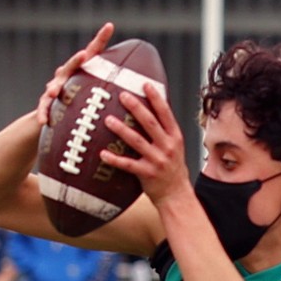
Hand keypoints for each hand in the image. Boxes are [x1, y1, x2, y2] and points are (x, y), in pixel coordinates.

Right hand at [37, 22, 115, 127]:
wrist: (52, 127)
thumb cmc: (80, 115)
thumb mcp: (96, 105)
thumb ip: (112, 98)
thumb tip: (142, 97)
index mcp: (83, 75)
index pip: (93, 55)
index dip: (100, 40)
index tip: (110, 26)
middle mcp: (67, 78)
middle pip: (71, 66)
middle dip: (76, 60)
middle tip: (84, 55)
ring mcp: (53, 90)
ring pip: (53, 85)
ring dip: (53, 87)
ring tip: (54, 91)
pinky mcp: (44, 106)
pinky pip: (42, 109)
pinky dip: (42, 114)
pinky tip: (43, 122)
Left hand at [100, 80, 189, 205]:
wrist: (177, 195)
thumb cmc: (173, 168)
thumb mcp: (175, 146)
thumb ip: (165, 130)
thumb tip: (152, 108)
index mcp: (175, 137)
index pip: (165, 113)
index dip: (156, 98)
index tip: (145, 84)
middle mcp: (167, 147)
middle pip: (150, 123)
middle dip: (136, 107)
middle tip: (122, 95)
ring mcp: (157, 160)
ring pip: (137, 142)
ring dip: (122, 130)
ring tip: (108, 120)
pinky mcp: (146, 174)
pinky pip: (128, 165)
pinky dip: (114, 159)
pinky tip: (103, 153)